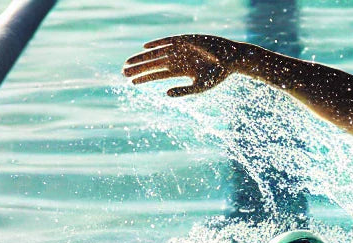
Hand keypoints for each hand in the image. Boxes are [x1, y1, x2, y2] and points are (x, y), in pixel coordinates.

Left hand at [122, 34, 241, 95]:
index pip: (157, 75)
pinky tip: (145, 48)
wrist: (230, 59)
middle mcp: (176, 59)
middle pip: (153, 64)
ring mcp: (179, 48)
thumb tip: (165, 94)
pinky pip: (168, 41)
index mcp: (179, 71)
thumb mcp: (199, 87)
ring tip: (128, 63)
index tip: (130, 83)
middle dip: (138, 68)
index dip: (144, 78)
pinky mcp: (185, 39)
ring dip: (142, 58)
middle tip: (122, 72)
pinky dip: (157, 44)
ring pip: (156, 53)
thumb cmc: (217, 76)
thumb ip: (182, 91)